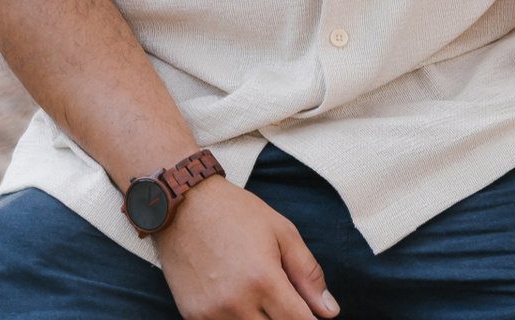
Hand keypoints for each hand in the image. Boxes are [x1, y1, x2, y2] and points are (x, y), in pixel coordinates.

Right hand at [154, 177, 336, 319]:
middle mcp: (236, 303)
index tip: (311, 313)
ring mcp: (210, 313)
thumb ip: (309, 275)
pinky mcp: (192, 316)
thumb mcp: (284, 234)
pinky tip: (240, 299)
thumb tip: (330, 312)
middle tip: (284, 298)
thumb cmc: (238, 214)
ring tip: (261, 295)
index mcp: (263, 280)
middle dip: (285, 318)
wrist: (184, 206)